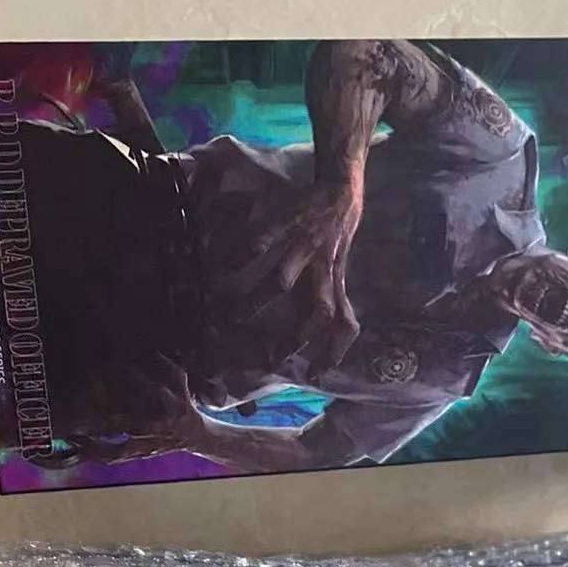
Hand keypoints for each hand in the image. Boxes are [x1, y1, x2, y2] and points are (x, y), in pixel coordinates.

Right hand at [234, 177, 363, 373]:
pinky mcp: (287, 224)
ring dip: (258, 299)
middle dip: (295, 337)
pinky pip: (261, 241)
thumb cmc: (335, 239)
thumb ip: (331, 298)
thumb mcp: (339, 271)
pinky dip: (241, 254)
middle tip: (270, 357)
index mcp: (337, 281)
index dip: (334, 349)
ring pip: (284, 281)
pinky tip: (223, 265)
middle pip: (318, 310)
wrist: (341, 192)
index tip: (315, 374)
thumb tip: (320, 337)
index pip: (344, 322)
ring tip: (232, 312)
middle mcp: (325, 268)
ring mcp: (305, 247)